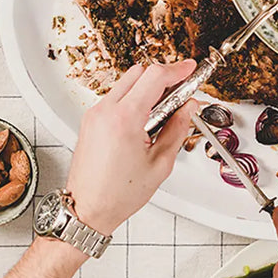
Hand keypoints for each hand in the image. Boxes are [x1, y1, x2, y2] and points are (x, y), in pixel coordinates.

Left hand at [64, 61, 197, 235]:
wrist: (88, 209)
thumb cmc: (117, 194)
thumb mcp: (160, 163)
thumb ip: (178, 128)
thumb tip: (188, 108)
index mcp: (123, 119)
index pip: (154, 77)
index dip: (177, 69)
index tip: (190, 69)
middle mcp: (105, 111)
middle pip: (139, 72)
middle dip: (163, 77)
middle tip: (181, 91)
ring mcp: (94, 114)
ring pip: (126, 82)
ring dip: (147, 88)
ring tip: (164, 111)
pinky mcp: (90, 120)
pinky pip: (115, 97)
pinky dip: (133, 99)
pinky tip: (145, 119)